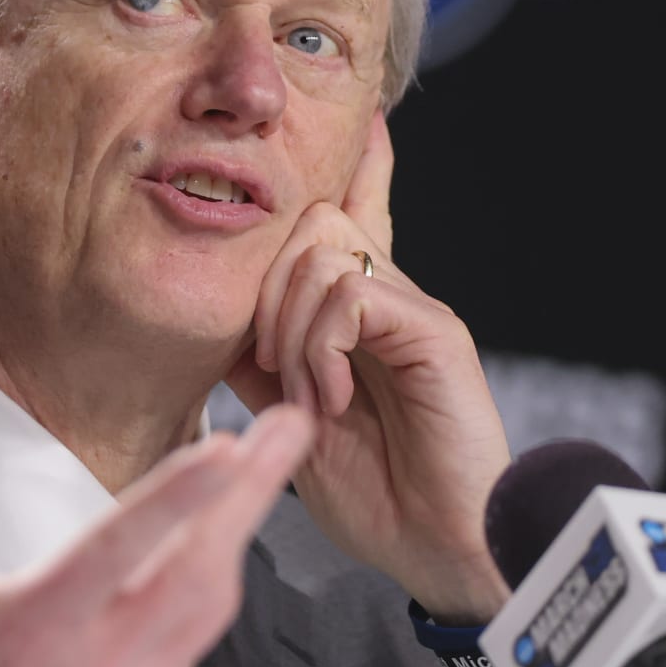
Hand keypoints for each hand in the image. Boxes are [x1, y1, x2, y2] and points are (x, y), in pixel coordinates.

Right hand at [0, 404, 316, 666]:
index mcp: (34, 628)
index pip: (118, 548)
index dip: (179, 496)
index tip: (228, 447)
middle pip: (199, 571)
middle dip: (251, 494)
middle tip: (289, 427)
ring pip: (209, 609)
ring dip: (236, 536)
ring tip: (261, 471)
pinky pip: (190, 652)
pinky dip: (197, 600)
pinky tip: (197, 558)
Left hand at [225, 111, 512, 623]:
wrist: (442, 549)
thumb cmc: (379, 497)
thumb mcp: (293, 422)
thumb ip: (262, 363)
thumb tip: (223, 321)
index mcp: (361, 316)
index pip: (353, 215)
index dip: (353, 164)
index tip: (360, 117)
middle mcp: (391, 299)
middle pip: (309, 223)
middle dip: (264, 290)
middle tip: (274, 372)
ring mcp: (415, 310)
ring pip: (322, 252)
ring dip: (289, 329)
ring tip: (308, 397)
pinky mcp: (435, 331)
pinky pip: (352, 293)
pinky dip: (321, 345)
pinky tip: (330, 398)